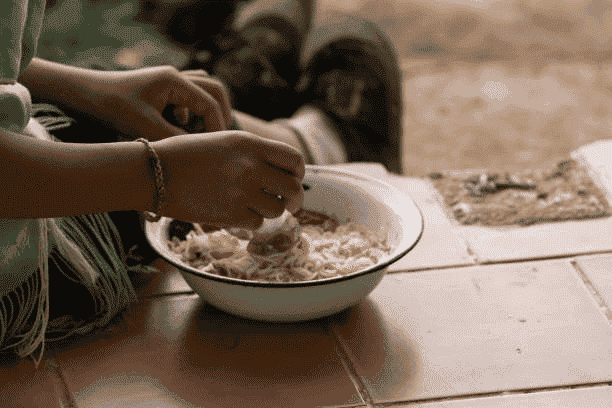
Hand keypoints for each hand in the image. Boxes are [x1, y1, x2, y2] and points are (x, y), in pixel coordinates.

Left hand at [94, 66, 232, 139]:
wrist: (82, 94)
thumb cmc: (111, 108)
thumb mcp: (146, 128)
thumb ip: (176, 140)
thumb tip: (201, 152)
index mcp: (174, 80)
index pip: (210, 104)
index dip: (217, 127)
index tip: (216, 148)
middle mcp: (175, 75)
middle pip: (215, 90)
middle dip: (219, 115)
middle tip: (218, 138)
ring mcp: (168, 79)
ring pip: (203, 90)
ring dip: (207, 111)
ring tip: (201, 132)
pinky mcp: (160, 87)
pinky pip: (188, 94)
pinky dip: (192, 109)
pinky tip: (179, 125)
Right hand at [152, 131, 304, 229]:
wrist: (154, 173)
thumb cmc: (185, 155)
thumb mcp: (223, 140)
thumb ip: (253, 153)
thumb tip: (280, 172)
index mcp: (250, 144)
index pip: (294, 159)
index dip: (298, 172)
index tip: (293, 179)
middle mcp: (250, 167)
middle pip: (293, 188)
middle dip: (295, 198)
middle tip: (290, 204)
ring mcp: (241, 192)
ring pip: (277, 209)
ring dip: (272, 211)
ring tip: (258, 206)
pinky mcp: (230, 214)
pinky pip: (257, 223)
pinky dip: (253, 221)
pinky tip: (240, 214)